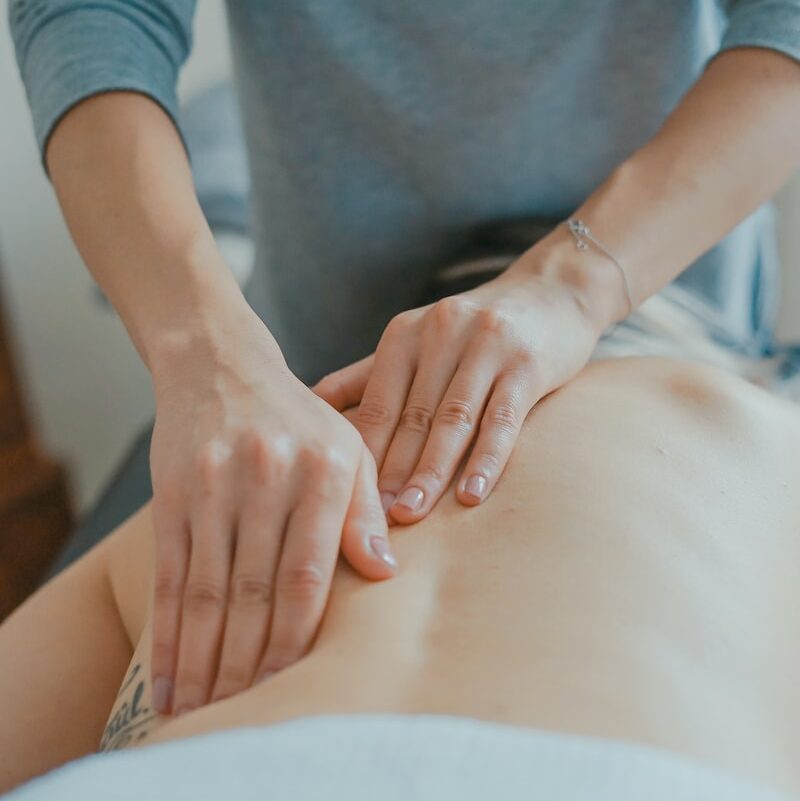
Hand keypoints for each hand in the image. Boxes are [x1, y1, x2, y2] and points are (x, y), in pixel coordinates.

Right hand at [148, 309, 397, 715]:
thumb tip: (384, 574)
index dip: (297, 637)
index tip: (292, 685)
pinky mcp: (172, 491)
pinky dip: (167, 630)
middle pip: (255, 591)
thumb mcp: (348, 448)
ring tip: (201, 708)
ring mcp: (214, 484)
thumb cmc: (298, 418)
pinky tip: (168, 672)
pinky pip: (169, 573)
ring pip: (207, 590)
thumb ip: (365, 511)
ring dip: (203, 658)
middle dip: (247, 662)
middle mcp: (268, 477)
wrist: (221, 365)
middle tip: (242, 714)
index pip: (308, 574)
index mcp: (323, 471)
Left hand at [314, 238, 615, 523]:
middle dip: (391, 472)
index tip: (346, 501)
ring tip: (412, 514)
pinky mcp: (527, 363)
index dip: (362, 454)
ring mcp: (486, 346)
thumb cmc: (473, 330)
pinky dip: (486, 459)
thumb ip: (366, 375)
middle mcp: (441, 333)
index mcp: (405, 334)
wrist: (551, 292)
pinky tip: (472, 495)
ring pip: (453, 420)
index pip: (377, 404)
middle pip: (411, 416)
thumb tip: (310, 405)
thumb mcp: (416, 340)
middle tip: (373, 521)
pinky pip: (503, 418)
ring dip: (431, 471)